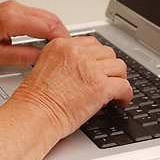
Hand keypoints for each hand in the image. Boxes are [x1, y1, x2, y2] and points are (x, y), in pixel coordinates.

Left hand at [0, 0, 69, 65]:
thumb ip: (21, 56)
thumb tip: (42, 57)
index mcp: (9, 20)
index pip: (47, 26)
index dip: (62, 39)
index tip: (68, 50)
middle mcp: (14, 9)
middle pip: (51, 18)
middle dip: (63, 34)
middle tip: (68, 50)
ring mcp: (14, 6)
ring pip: (46, 14)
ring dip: (56, 29)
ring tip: (59, 47)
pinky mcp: (13, 8)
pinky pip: (38, 14)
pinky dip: (47, 25)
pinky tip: (48, 37)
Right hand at [12, 36, 132, 136]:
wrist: (34, 115)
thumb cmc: (35, 100)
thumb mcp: (46, 68)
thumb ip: (65, 61)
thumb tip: (85, 66)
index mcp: (62, 46)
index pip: (92, 43)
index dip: (99, 57)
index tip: (101, 67)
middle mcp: (76, 53)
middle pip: (108, 53)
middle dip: (110, 67)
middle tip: (110, 79)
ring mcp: (90, 68)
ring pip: (119, 67)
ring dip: (120, 79)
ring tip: (116, 91)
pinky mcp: (100, 86)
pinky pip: (124, 86)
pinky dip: (126, 95)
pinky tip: (121, 101)